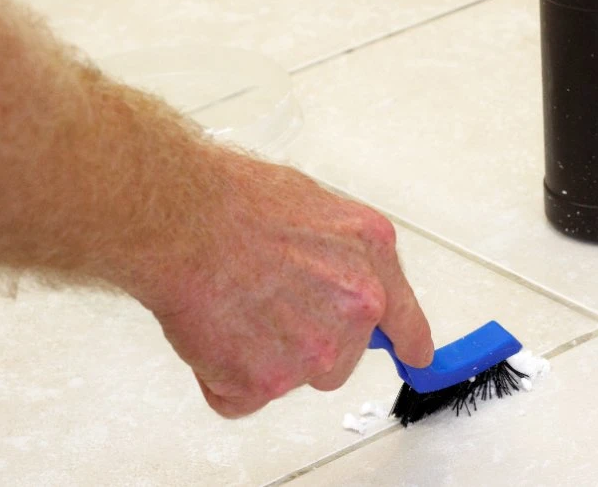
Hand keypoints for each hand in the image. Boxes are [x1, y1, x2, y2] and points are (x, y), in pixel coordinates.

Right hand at [140, 152, 433, 417]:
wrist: (180, 217)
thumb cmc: (235, 201)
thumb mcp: (318, 207)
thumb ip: (344, 255)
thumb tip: (342, 278)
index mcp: (371, 260)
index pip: (405, 320)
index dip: (409, 343)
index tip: (416, 359)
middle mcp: (354, 309)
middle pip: (338, 357)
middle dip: (303, 340)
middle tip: (262, 299)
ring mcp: (313, 350)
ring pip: (291, 377)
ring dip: (261, 357)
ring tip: (233, 305)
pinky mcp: (266, 382)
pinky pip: (241, 396)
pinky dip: (221, 375)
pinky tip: (212, 328)